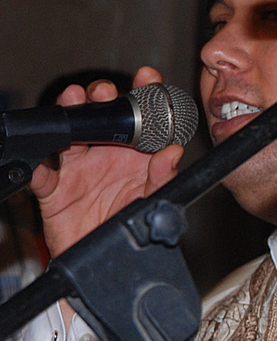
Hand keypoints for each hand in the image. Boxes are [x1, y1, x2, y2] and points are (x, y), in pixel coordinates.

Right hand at [31, 66, 183, 257]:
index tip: (147, 77)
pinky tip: (42, 163)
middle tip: (105, 92)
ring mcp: (77, 170)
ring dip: (70, 115)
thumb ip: (162, 178)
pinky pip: (42, 178)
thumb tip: (172, 152)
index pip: (140, 118)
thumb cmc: (129, 227)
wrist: (106, 263)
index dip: (143, 94)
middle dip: (101, 97)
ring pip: (69, 134)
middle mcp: (105, 155)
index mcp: (134, 154)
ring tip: (74, 101)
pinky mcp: (54, 191)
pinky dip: (39, 169)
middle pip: (100, 117)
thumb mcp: (152, 202)